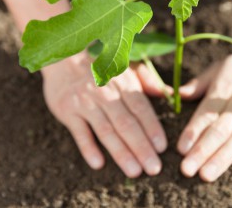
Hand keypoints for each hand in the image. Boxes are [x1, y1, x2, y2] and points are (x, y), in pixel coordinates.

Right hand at [41, 51, 166, 177]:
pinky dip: (88, 148)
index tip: (162, 148)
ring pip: (106, 131)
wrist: (64, 61)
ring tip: (134, 171)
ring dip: (121, 153)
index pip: (141, 108)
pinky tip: (98, 164)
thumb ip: (147, 81)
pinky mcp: (67, 110)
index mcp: (123, 84)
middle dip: (141, 147)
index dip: (152, 128)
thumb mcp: (126, 69)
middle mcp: (105, 93)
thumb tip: (168, 92)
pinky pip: (79, 132)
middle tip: (153, 168)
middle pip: (126, 123)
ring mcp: (85, 102)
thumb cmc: (101, 70)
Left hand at [177, 53, 231, 181]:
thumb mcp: (221, 67)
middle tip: (187, 170)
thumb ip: (200, 83)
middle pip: (218, 130)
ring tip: (207, 174)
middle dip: (202, 150)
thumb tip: (178, 94)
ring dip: (222, 157)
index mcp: (222, 91)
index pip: (205, 114)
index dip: (193, 131)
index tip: (180, 149)